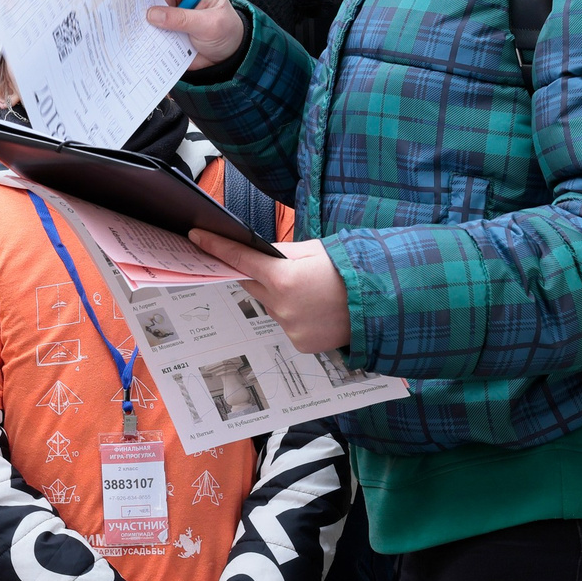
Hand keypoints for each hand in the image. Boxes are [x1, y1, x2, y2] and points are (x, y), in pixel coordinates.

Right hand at [139, 0, 245, 69]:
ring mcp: (169, 12)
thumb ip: (183, 19)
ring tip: (121, 17)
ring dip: (137, 14)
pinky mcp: (163, 28)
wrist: (226, 56)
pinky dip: (140, 31)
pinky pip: (149, 28)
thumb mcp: (210, 25)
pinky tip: (129, 34)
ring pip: (149, 9)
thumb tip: (152, 14)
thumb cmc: (225, 32)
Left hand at [188, 232, 352, 353]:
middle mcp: (281, 306)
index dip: (216, 247)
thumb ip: (283, 253)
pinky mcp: (300, 343)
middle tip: (271, 268)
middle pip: (252, 285)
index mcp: (283, 277)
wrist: (385, 303)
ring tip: (313, 292)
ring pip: (272, 307)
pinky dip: (296, 316)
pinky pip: (288, 325)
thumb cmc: (352, 270)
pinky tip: (318, 310)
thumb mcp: (316, 251)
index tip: (196, 237)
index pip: (240, 259)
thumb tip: (259, 252)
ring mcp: (290, 327)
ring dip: (282, 298)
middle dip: (257, 275)